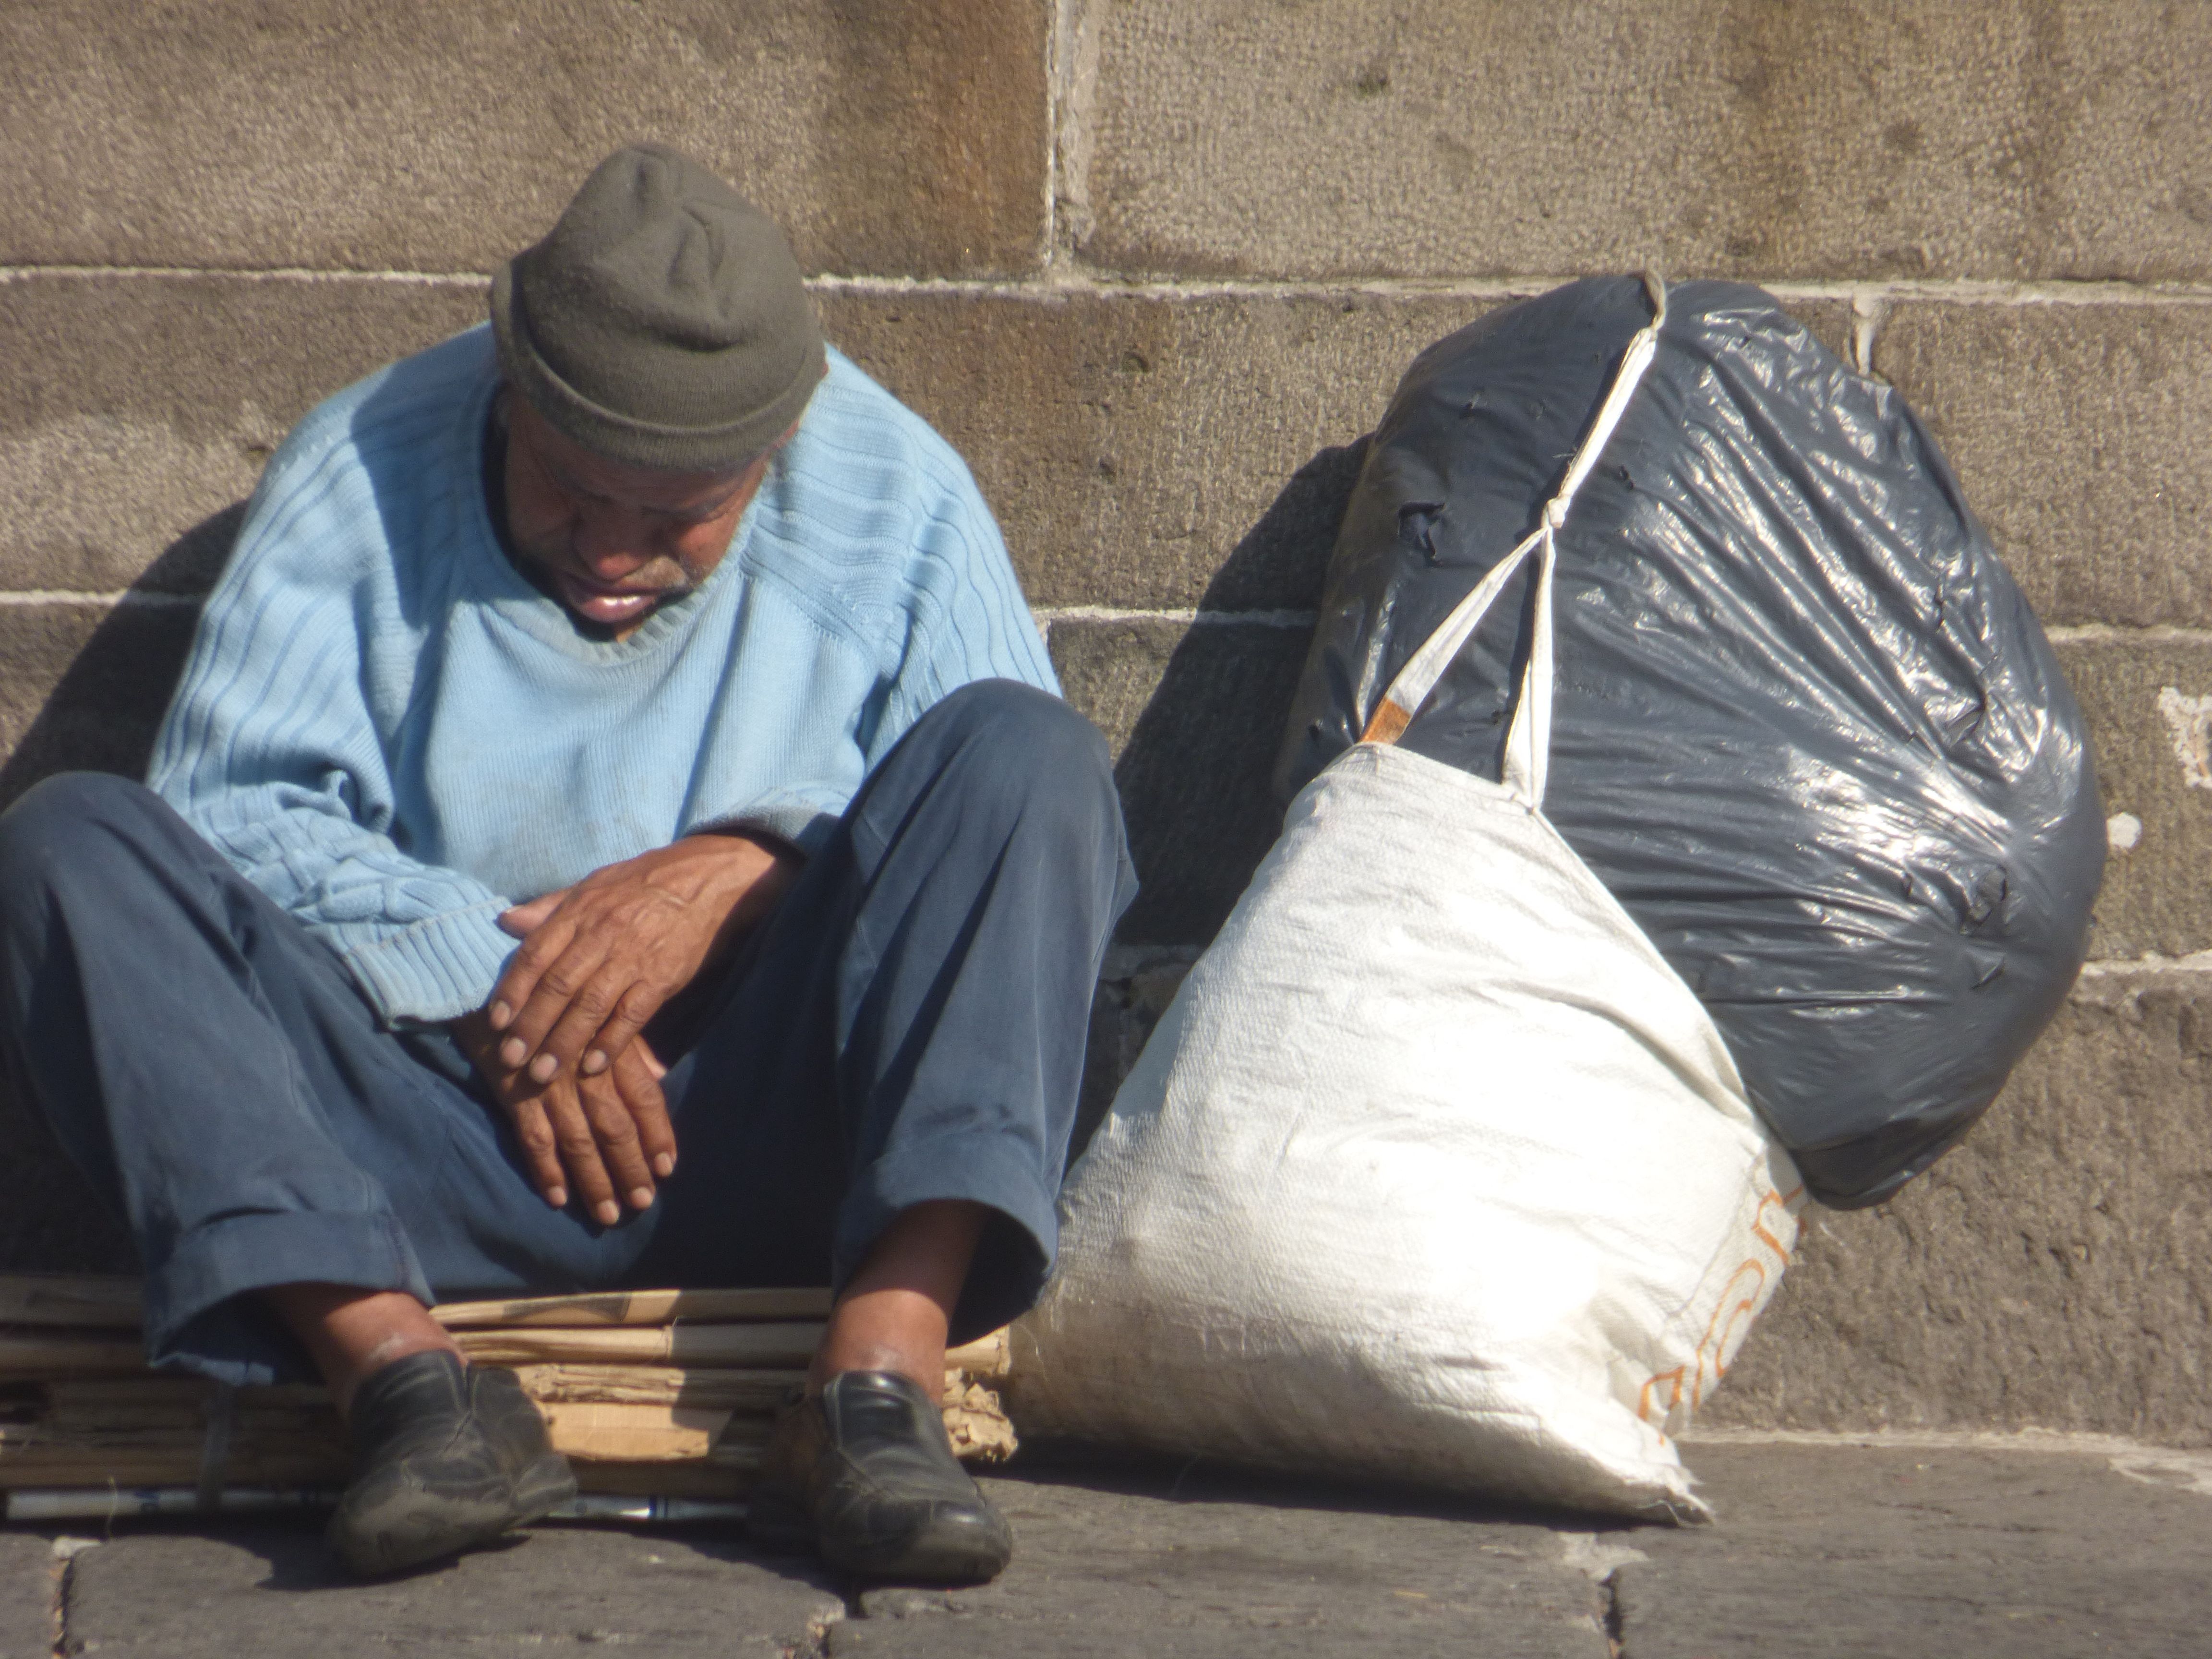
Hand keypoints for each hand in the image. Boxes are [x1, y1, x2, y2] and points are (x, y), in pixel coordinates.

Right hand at [451, 1009, 673, 1223]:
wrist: (492, 979)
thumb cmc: (553, 996)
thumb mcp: (598, 1012)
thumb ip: (629, 1046)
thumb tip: (660, 1073)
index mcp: (611, 1049)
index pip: (645, 1099)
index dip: (658, 1134)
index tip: (667, 1167)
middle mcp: (586, 1071)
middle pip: (616, 1128)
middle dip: (630, 1168)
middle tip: (642, 1202)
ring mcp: (549, 1085)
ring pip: (579, 1142)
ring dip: (594, 1181)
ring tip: (608, 1213)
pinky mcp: (514, 1094)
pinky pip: (534, 1140)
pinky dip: (546, 1171)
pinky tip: (559, 1197)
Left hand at [488, 833, 799, 1086]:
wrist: (706, 879)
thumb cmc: (644, 883)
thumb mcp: (594, 884)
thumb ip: (550, 907)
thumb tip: (506, 921)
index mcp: (580, 912)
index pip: (535, 955)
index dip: (513, 990)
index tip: (496, 1021)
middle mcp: (601, 935)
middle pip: (558, 987)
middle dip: (531, 1027)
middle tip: (511, 1060)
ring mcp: (633, 957)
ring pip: (590, 1006)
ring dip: (564, 1042)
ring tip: (543, 1073)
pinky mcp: (662, 977)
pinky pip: (632, 1014)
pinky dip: (611, 1042)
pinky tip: (593, 1066)